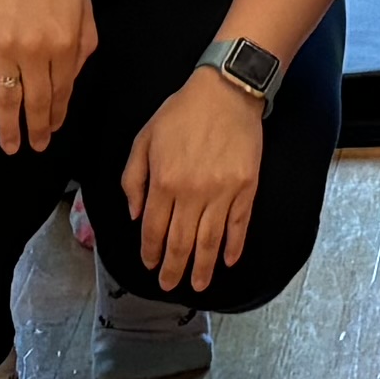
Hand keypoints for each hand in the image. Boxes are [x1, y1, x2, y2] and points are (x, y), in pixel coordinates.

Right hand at [0, 0, 96, 155]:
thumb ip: (86, 37)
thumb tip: (79, 71)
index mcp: (65, 42)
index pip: (62, 89)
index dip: (57, 112)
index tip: (53, 128)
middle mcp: (35, 52)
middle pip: (36, 101)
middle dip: (37, 129)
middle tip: (35, 147)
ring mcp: (3, 50)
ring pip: (7, 99)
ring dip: (7, 128)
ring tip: (9, 147)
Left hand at [120, 71, 266, 294]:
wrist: (226, 92)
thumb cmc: (181, 113)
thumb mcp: (144, 139)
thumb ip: (133, 179)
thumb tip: (136, 215)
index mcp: (163, 182)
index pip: (155, 229)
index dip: (151, 252)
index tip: (150, 265)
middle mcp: (192, 193)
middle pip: (181, 242)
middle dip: (174, 269)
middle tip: (169, 286)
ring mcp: (222, 192)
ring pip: (210, 240)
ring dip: (203, 267)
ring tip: (197, 286)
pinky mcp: (246, 188)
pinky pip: (239, 224)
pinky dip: (234, 246)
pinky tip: (229, 261)